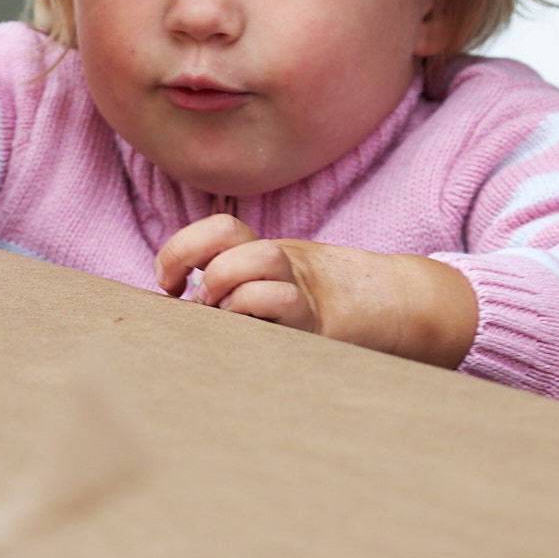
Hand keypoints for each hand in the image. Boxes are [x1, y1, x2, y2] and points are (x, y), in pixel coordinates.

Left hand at [156, 217, 478, 367]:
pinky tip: (251, 328)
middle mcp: (280, 265)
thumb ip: (232, 296)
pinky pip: (283, 300)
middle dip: (197, 258)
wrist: (391, 310)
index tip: (168, 283)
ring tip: (224, 310)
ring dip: (229, 279)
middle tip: (197, 297)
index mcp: (264, 257)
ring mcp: (301, 288)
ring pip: (259, 256)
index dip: (183, 247)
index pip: (219, 229)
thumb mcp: (272, 292)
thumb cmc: (314, 317)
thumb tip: (180, 314)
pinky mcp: (314, 322)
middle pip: (230, 234)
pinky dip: (258, 305)